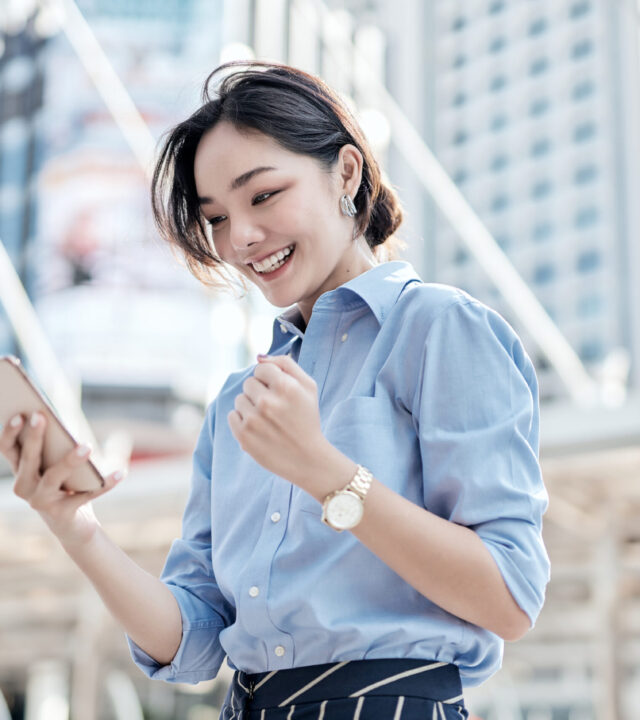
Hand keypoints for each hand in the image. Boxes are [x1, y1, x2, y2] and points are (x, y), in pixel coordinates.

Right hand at [0, 412, 124, 547]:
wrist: (74, 525)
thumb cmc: (69, 483)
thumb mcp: (66, 459)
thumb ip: (70, 439)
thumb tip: (91, 418)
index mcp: (22, 468)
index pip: (8, 447)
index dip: (10, 431)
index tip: (19, 414)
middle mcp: (24, 486)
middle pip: (28, 459)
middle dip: (34, 437)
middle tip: (41, 416)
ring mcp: (41, 501)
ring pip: (53, 477)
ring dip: (70, 460)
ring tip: (87, 446)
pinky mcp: (62, 513)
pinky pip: (86, 496)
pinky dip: (105, 484)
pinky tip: (120, 473)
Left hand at [227, 354, 330, 490]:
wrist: (308, 458)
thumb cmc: (307, 419)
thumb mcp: (308, 387)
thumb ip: (286, 364)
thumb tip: (259, 357)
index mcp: (285, 386)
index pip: (261, 369)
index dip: (270, 380)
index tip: (279, 394)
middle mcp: (268, 402)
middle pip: (249, 383)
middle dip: (260, 393)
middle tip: (275, 409)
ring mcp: (254, 420)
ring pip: (239, 399)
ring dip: (250, 407)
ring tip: (267, 420)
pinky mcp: (244, 436)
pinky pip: (232, 416)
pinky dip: (242, 421)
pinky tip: (258, 430)